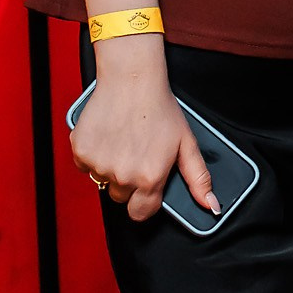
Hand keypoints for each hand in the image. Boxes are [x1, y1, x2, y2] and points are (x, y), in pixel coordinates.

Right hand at [70, 43, 216, 223]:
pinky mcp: (81, 150)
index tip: (146, 189)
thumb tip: (211, 206)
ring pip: (102, 180)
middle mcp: (122, 175)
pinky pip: (84, 165)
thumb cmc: (160, 108)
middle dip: (128, 182)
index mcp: (149, 177)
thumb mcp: (186, 144)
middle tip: (136, 155)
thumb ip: (198, 179)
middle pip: (121, 196)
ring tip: (123, 142)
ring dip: (110, 168)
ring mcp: (99, 164)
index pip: (141, 213)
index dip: (145, 202)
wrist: (131, 79)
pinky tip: (108, 137)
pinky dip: (93, 155)